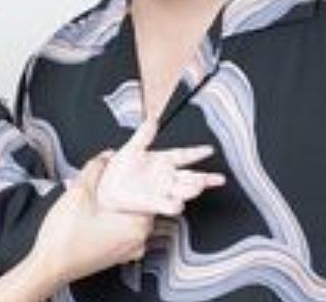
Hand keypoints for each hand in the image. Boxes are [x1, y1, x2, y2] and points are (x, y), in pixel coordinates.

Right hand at [29, 154, 152, 284]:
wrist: (49, 267)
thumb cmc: (64, 241)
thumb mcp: (78, 193)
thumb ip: (94, 170)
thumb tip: (105, 157)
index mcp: (136, 226)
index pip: (153, 195)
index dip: (142, 178)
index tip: (133, 167)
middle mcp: (138, 241)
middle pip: (142, 206)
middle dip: (129, 190)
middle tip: (114, 177)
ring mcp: (128, 250)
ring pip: (132, 218)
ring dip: (120, 205)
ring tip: (102, 194)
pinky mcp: (117, 255)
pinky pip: (124, 231)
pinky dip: (115, 219)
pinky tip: (98, 212)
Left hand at [96, 118, 224, 215]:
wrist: (109, 188)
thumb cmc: (121, 169)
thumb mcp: (131, 148)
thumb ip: (143, 135)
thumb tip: (151, 120)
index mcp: (163, 160)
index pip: (184, 154)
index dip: (197, 152)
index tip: (209, 149)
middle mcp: (168, 177)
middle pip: (192, 176)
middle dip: (205, 178)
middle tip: (217, 178)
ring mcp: (164, 191)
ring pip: (185, 191)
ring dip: (193, 189)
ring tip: (199, 185)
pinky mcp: (157, 204)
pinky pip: (170, 205)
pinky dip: (174, 204)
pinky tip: (178, 201)